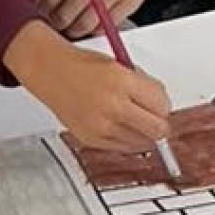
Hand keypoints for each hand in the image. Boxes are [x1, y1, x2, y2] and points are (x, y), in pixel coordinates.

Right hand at [18, 29, 173, 150]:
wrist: (51, 72)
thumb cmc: (82, 66)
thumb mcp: (120, 65)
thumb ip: (144, 85)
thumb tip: (163, 106)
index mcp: (122, 82)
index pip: (163, 105)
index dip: (163, 104)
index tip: (159, 103)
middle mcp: (113, 106)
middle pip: (158, 130)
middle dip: (160, 123)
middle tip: (154, 117)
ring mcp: (102, 127)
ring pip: (143, 143)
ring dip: (143, 133)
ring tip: (132, 119)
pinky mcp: (92, 140)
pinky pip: (123, 148)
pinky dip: (127, 140)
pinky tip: (120, 126)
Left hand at [35, 0, 174, 36]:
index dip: (42, 10)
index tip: (44, 12)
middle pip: (63, 16)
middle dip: (56, 23)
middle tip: (56, 22)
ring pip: (83, 26)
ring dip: (73, 30)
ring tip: (72, 26)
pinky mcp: (126, 5)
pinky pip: (104, 27)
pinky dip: (94, 30)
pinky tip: (91, 24)